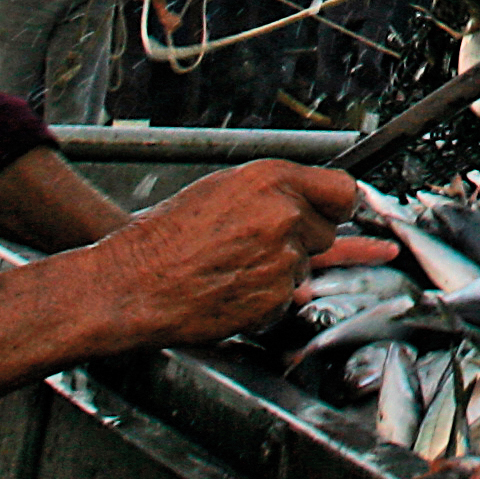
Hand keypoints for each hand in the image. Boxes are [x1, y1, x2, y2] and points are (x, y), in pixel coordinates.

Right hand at [64, 162, 364, 349]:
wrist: (136, 282)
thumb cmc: (167, 235)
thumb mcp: (223, 188)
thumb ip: (275, 190)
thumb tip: (315, 196)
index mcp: (272, 180)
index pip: (343, 190)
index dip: (337, 204)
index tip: (334, 212)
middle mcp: (283, 216)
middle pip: (327, 230)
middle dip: (303, 238)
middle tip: (259, 242)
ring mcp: (282, 259)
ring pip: (305, 266)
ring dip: (282, 269)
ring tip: (235, 264)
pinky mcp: (275, 298)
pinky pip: (286, 297)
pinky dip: (266, 297)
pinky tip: (232, 286)